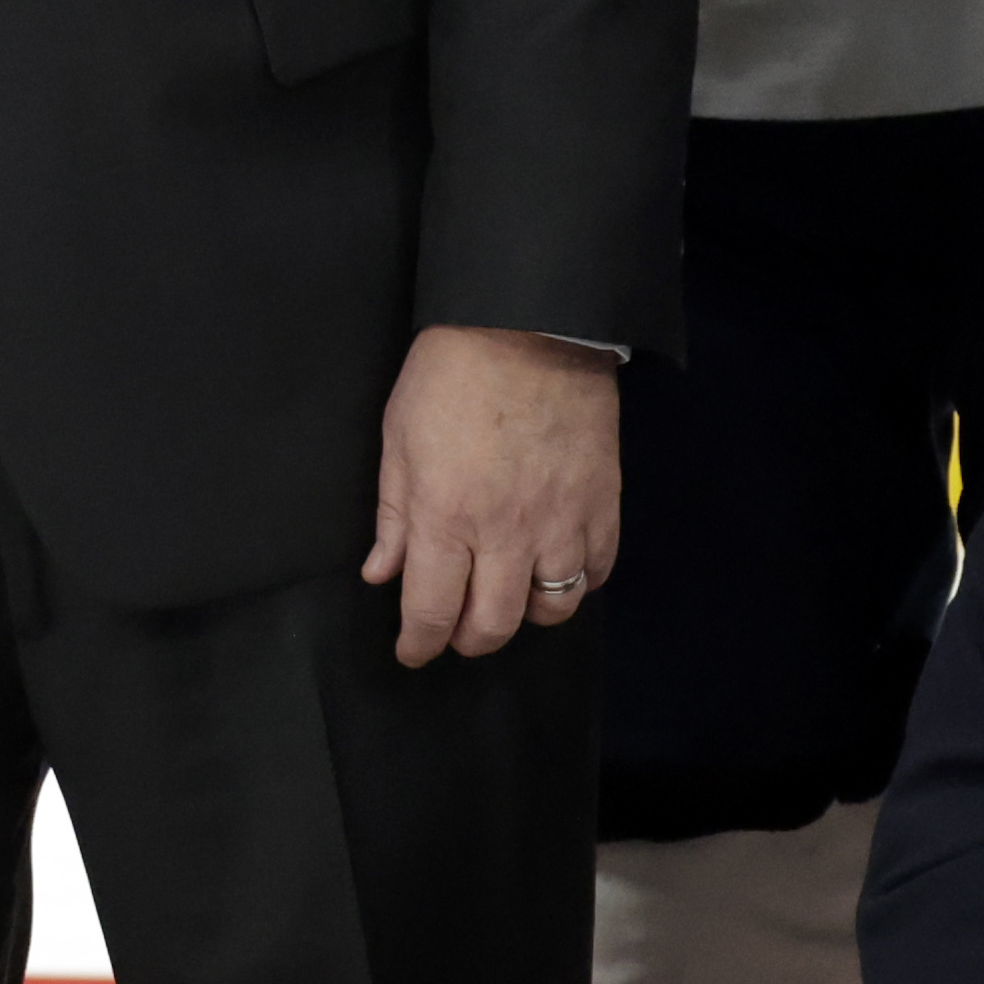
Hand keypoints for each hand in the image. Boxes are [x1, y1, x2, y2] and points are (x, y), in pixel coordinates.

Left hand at [362, 325, 615, 665]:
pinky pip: (597, 572)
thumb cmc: (448, 378)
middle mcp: (507, 533)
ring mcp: (562, 522)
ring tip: (506, 599)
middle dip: (469, 639)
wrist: (528, 331)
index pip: (432, 609)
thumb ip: (393, 516)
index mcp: (447, 517)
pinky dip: (577, 583)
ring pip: (554, 608)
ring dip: (525, 616)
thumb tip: (381, 573)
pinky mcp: (603, 506)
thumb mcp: (397, 441)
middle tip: (455, 631)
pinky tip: (556, 569)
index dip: (419, 643)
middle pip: (494, 624)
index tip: (412, 653)